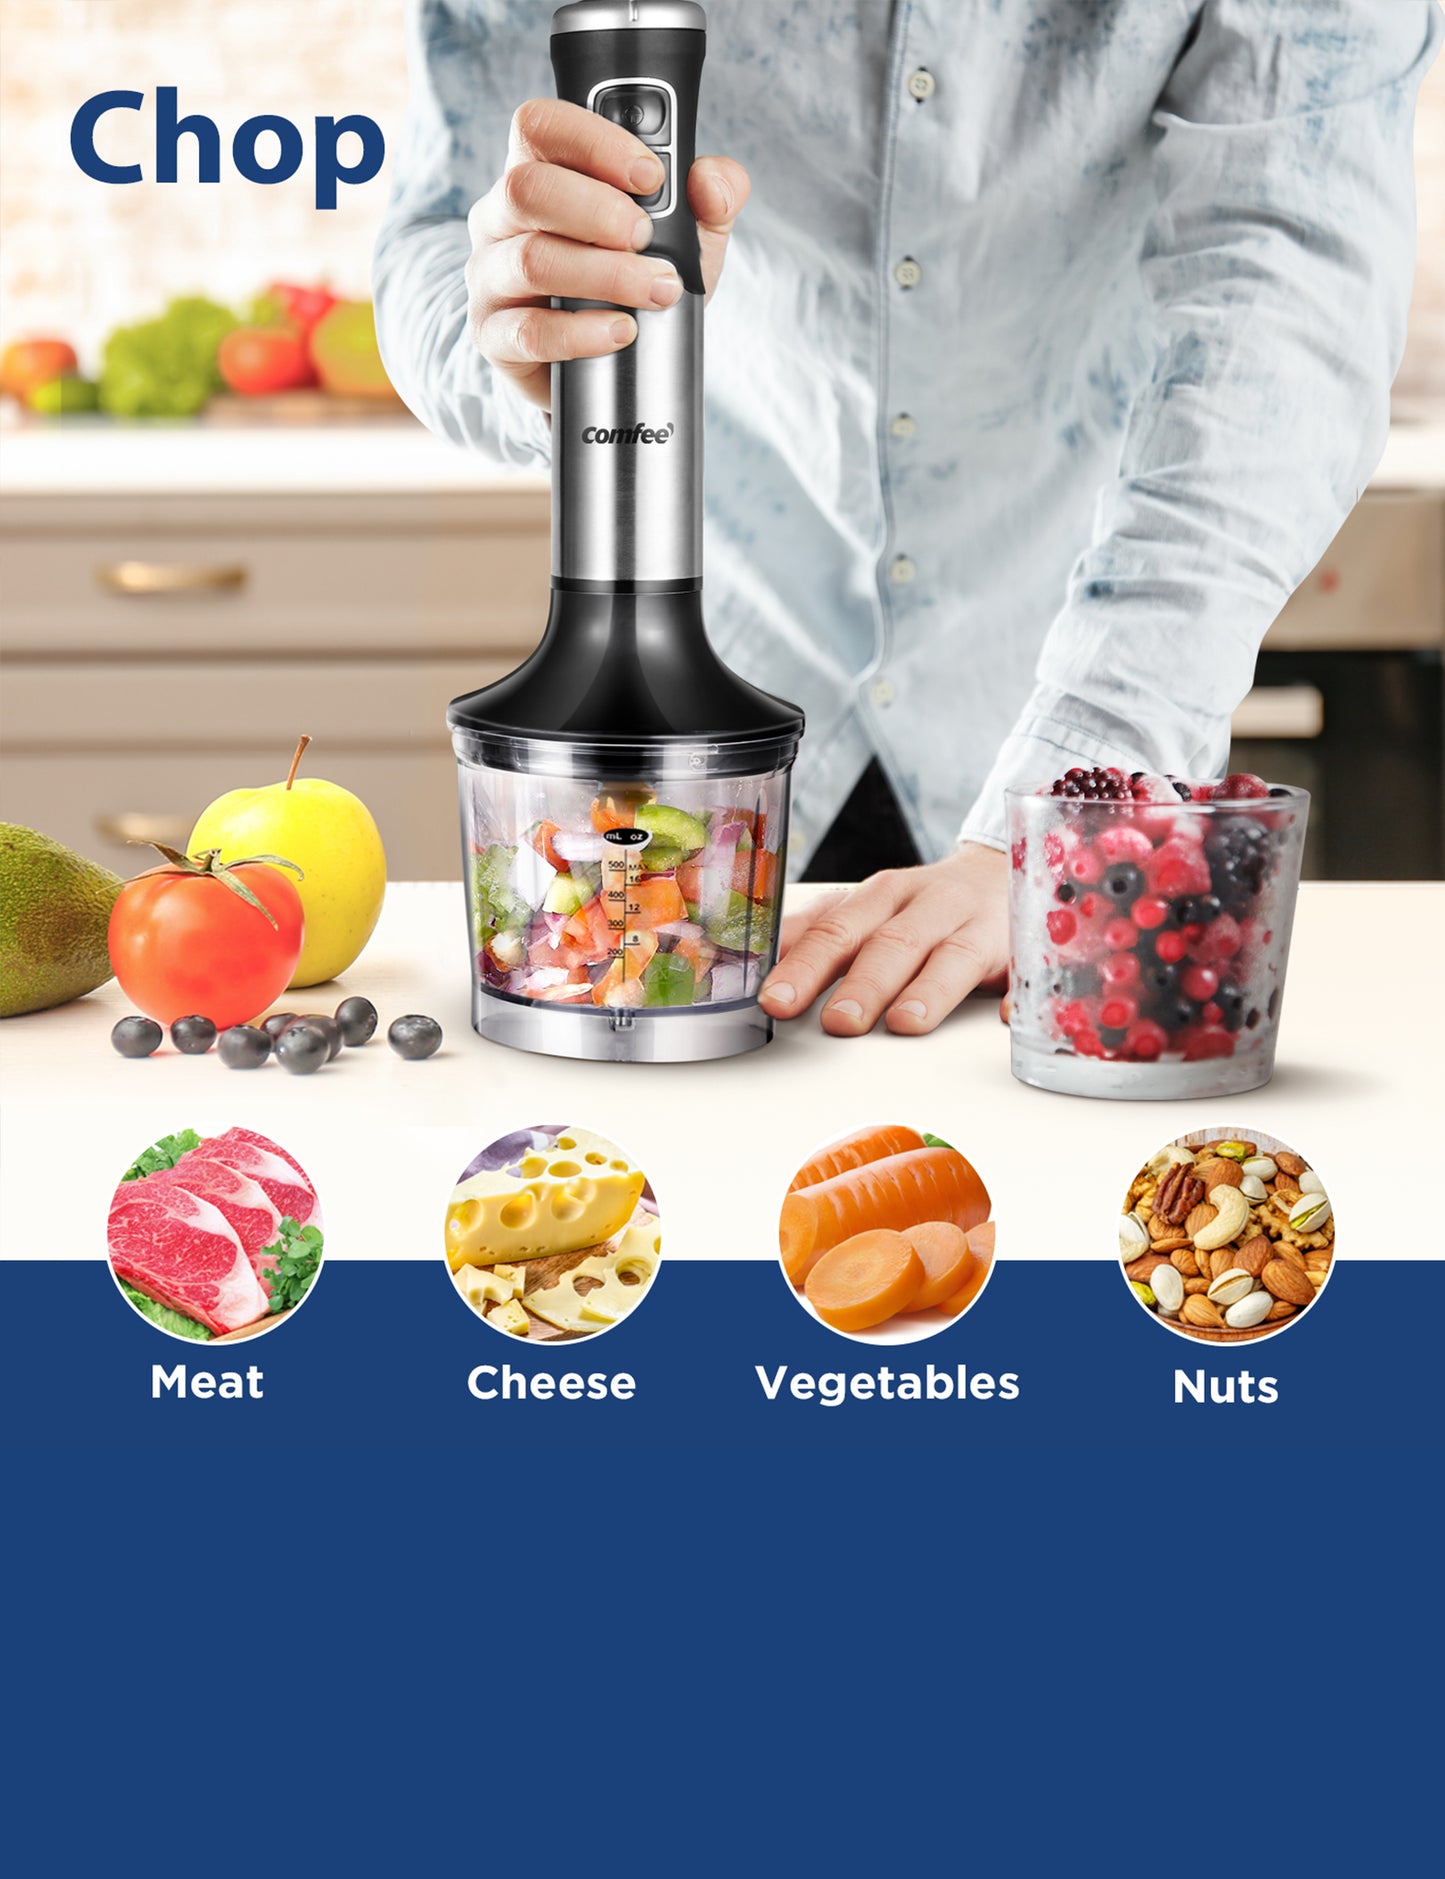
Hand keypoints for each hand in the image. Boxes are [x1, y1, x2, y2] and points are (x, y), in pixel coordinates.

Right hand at [466, 98, 748, 407]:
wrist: (614, 369)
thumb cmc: (638, 283)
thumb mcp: (688, 237)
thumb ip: (712, 197)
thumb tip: (712, 185)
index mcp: (539, 171)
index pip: (541, 126)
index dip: (594, 141)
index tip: (650, 174)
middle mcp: (502, 216)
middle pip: (528, 188)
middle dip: (599, 212)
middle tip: (648, 238)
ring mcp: (490, 277)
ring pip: (531, 260)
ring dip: (603, 275)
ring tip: (656, 291)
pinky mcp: (493, 337)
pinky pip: (527, 332)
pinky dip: (581, 333)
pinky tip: (621, 331)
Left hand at [760, 844, 1009, 1035]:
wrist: (1003, 875)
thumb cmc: (923, 906)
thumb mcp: (867, 910)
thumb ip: (817, 934)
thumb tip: (751, 961)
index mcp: (882, 896)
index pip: (836, 928)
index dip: (804, 964)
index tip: (775, 1000)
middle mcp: (928, 906)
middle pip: (892, 942)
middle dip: (864, 983)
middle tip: (837, 1023)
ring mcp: (979, 926)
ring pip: (954, 954)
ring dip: (929, 989)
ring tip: (905, 1023)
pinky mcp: (1024, 950)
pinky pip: (1028, 971)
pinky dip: (1019, 997)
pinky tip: (1008, 1019)